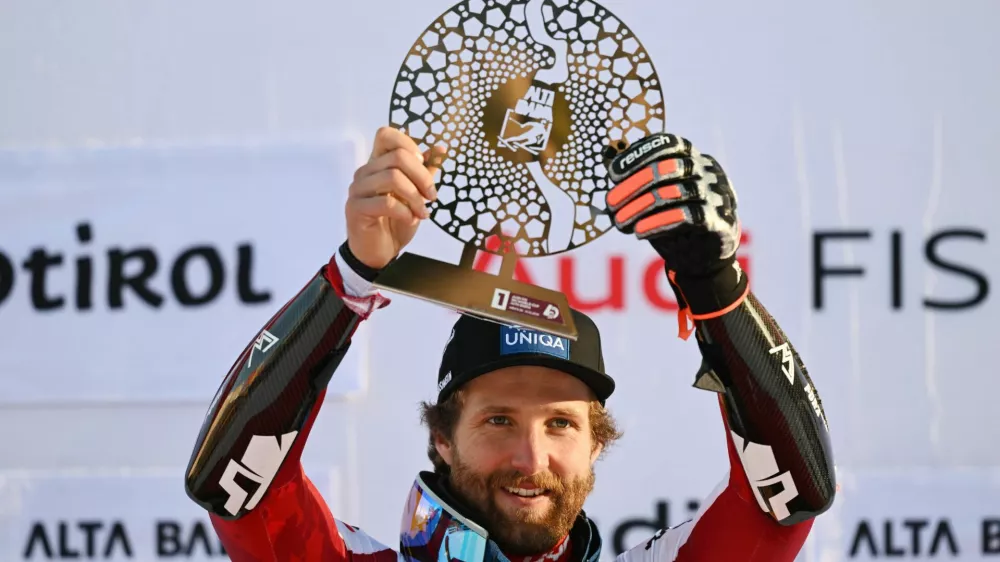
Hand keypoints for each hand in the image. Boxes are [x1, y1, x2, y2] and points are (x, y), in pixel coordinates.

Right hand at [346, 127, 446, 269]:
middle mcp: (365, 173)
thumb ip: (425, 172)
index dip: (409, 144)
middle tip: (432, 196)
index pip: (386, 135)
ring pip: (392, 177)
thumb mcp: (416, 194)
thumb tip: (441, 148)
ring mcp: (358, 190)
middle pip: (397, 156)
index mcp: (377, 164)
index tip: (423, 165)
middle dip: (422, 176)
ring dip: (415, 197)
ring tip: (422, 212)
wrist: (379, 252)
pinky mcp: (356, 209)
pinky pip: (386, 202)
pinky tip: (411, 219)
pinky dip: (406, 212)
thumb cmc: (396, 222)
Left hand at [604, 133, 739, 276]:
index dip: (638, 156)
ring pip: (674, 192)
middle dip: (634, 185)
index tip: (613, 174)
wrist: (704, 257)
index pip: (667, 144)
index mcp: (692, 157)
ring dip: (640, 208)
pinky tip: (639, 232)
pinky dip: (658, 223)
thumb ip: (636, 178)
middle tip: (610, 204)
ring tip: (620, 222)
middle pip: (668, 167)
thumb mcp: (654, 195)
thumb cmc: (674, 218)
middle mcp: (708, 171)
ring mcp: (717, 194)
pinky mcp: (720, 221)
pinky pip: (686, 216)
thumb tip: (608, 161)